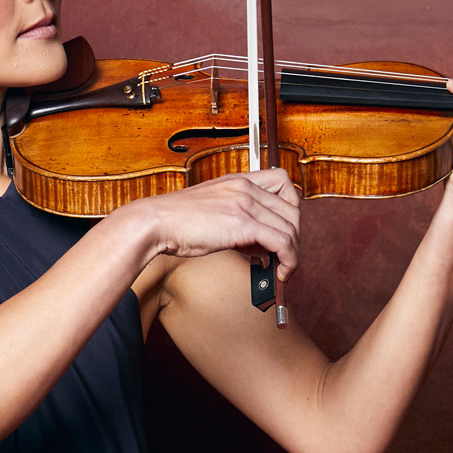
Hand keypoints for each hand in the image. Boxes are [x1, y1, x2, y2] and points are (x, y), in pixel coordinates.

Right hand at [116, 169, 300, 280]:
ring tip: (282, 267)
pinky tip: (280, 272)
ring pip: (291, 227)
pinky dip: (288, 260)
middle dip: (295, 236)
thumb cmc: (178, 222)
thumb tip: (261, 244)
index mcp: (238, 180)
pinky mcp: (243, 223)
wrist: (156, 223)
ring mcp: (245, 203)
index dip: (291, 207)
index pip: (284, 182)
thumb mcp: (214, 212)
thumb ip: (239, 221)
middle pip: (293, 208)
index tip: (284, 227)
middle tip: (284, 254)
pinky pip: (282, 242)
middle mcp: (245, 187)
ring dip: (293, 252)